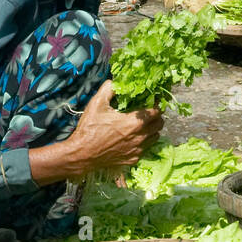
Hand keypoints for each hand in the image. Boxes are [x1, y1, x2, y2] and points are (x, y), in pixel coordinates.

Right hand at [30, 80, 162, 186]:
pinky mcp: (132, 159)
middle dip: (157, 117)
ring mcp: (137, 150)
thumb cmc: (89, 129)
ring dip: (152, 130)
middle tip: (149, 113)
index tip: (154, 101)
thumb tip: (116, 81)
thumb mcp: (97, 104)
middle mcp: (140, 137)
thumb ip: (109, 89)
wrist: (82, 155)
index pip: (156, 111)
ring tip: (143, 126)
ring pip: (154, 138)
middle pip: (159, 125)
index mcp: (134, 122)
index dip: (157, 105)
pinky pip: (144, 150)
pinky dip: (143, 143)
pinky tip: (133, 139)